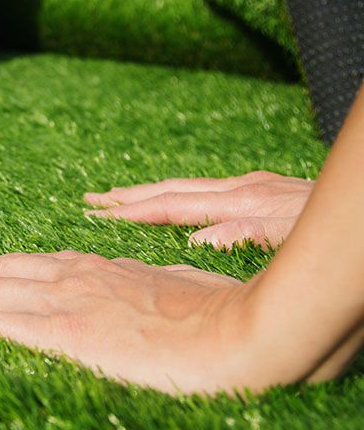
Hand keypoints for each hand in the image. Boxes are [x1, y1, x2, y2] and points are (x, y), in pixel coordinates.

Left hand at [0, 252, 260, 394]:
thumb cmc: (224, 317)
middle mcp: (74, 276)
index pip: (37, 265)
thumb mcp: (181, 293)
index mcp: (102, 269)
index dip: (1, 266)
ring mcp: (63, 299)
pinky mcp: (58, 330)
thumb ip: (152, 288)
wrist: (240, 332)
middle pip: (0, 270)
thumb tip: (146, 289)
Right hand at [83, 170, 312, 249]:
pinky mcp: (267, 189)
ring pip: (189, 188)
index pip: (173, 206)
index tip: (98, 214)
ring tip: (120, 198)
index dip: (133, 211)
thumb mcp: (298, 235)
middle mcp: (243, 189)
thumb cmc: (338, 226)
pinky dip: (180, 196)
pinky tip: (179, 202)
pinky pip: (208, 191)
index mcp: (242, 201)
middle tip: (90, 200)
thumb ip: (249, 235)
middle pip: (173, 190)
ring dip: (151, 193)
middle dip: (129, 197)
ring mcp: (254, 187)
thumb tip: (198, 243)